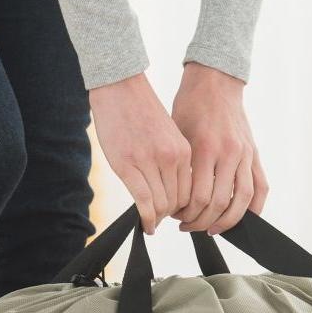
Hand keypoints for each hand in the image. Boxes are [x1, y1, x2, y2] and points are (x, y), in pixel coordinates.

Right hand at [89, 73, 191, 233]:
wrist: (119, 87)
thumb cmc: (140, 111)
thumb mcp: (167, 136)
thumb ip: (173, 160)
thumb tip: (172, 190)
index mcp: (184, 150)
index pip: (192, 192)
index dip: (184, 209)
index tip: (174, 215)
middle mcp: (171, 157)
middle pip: (178, 202)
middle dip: (171, 217)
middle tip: (160, 222)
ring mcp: (150, 162)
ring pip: (162, 205)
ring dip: (157, 219)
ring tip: (151, 222)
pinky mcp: (128, 166)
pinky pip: (144, 202)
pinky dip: (146, 219)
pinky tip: (145, 225)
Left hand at [170, 63, 268, 234]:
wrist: (214, 83)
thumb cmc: (189, 108)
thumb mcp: (177, 137)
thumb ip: (181, 169)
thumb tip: (175, 202)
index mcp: (205, 148)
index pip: (200, 197)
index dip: (187, 214)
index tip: (176, 217)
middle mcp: (229, 153)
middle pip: (220, 203)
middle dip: (202, 221)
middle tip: (188, 226)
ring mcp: (245, 154)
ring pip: (242, 200)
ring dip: (226, 221)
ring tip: (211, 228)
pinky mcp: (254, 154)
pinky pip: (261, 187)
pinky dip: (254, 208)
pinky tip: (242, 219)